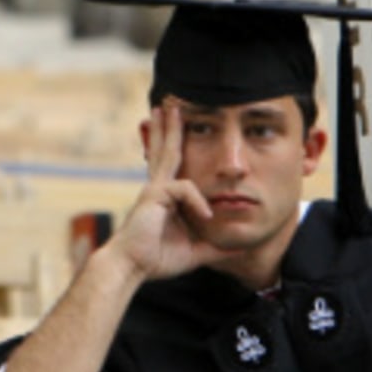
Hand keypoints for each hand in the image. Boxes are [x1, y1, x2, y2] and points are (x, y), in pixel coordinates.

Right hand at [108, 103, 226, 281]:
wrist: (132, 266)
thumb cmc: (157, 259)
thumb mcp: (194, 251)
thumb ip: (215, 247)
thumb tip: (240, 249)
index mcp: (164, 198)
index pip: (168, 165)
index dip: (170, 146)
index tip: (171, 128)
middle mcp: (158, 188)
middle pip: (165, 150)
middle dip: (167, 127)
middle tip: (169, 104)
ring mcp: (155, 189)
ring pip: (168, 152)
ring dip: (170, 129)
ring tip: (171, 107)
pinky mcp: (156, 195)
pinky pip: (186, 188)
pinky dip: (199, 202)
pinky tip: (204, 216)